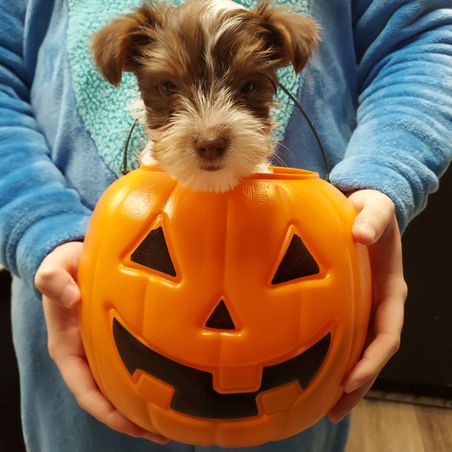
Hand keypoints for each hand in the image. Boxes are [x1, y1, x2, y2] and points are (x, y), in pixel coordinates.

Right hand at [34, 242, 168, 444]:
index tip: (133, 426)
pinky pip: (133, 366)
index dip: (107, 412)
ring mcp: (103, 350)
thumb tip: (70, 298)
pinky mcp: (120, 339)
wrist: (78, 258)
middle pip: (108, 397)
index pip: (86, 390)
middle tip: (164, 434)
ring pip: (122, 387)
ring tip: (175, 423)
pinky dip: (149, 381)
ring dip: (144, 407)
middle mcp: (87, 356)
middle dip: (132, 420)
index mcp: (68, 348)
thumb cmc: (66, 266)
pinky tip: (174, 385)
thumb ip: (54, 279)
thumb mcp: (55, 267)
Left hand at [328, 190, 407, 421]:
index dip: (372, 360)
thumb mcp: (374, 209)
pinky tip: (308, 371)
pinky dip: (330, 357)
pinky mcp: (345, 304)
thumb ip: (372, 219)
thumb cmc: (369, 210)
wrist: (361, 209)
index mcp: (390, 290)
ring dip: (343, 379)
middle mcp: (378, 305)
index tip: (350, 380)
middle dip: (357, 384)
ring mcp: (362, 307)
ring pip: (356, 350)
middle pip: (372, 354)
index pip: (387, 334)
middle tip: (332, 410)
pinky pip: (340, 336)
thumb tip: (362, 236)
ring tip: (320, 406)